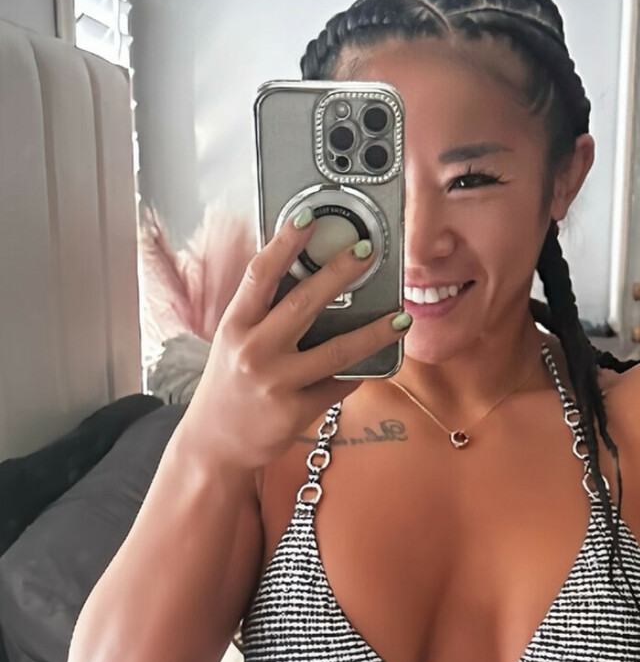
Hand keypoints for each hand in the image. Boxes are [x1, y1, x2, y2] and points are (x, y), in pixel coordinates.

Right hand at [180, 216, 408, 472]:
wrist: (215, 444)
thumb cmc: (229, 384)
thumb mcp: (234, 341)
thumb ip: (262, 313)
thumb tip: (304, 274)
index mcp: (235, 325)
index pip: (260, 274)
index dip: (285, 242)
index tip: (309, 217)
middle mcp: (253, 351)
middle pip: (303, 303)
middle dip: (339, 273)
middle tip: (367, 252)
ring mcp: (275, 383)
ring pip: (335, 351)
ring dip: (374, 333)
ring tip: (401, 317)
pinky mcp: (295, 412)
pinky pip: (338, 387)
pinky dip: (358, 373)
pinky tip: (376, 362)